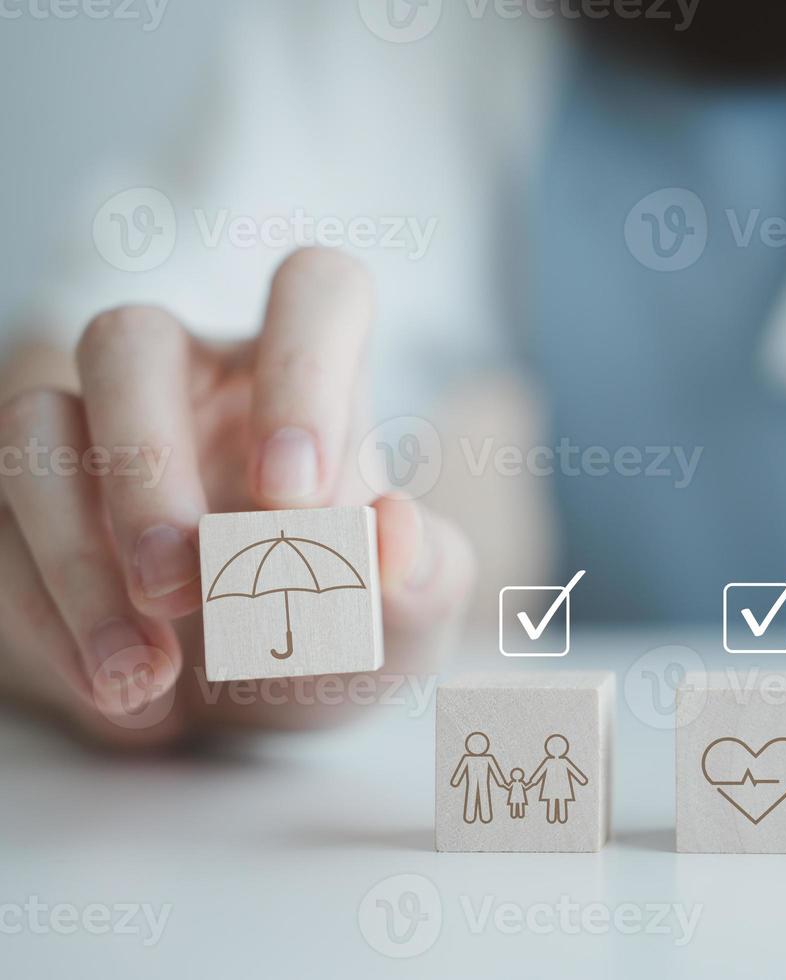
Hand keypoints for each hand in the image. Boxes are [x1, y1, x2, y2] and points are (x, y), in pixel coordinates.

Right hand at [0, 248, 474, 747]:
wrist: (271, 701)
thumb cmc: (351, 623)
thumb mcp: (408, 613)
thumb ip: (418, 572)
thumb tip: (392, 529)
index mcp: (308, 376)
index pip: (313, 289)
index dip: (304, 365)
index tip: (299, 497)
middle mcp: (196, 382)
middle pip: (127, 339)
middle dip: (145, 465)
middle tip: (185, 588)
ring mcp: (97, 436)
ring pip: (35, 425)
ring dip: (79, 558)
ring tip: (144, 677)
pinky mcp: (27, 510)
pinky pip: (1, 531)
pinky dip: (51, 618)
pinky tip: (122, 696)